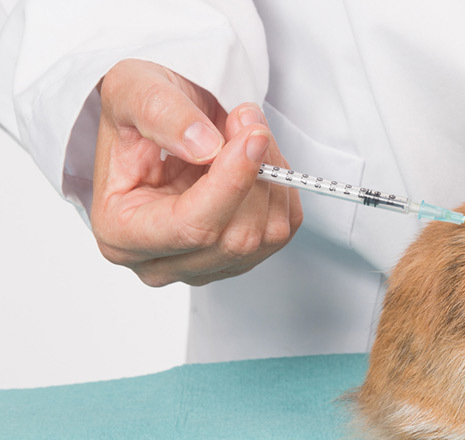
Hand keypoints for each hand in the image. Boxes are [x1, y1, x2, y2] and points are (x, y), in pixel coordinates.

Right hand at [90, 59, 300, 286]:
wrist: (161, 119)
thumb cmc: (138, 112)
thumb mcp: (134, 90)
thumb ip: (162, 115)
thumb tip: (205, 148)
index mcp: (120, 233)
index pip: (191, 227)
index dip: (231, 183)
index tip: (253, 137)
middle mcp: (160, 262)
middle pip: (236, 238)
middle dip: (255, 173)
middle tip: (248, 121)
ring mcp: (203, 265)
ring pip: (267, 235)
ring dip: (272, 176)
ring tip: (247, 133)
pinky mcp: (240, 256)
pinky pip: (283, 228)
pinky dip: (281, 187)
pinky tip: (257, 159)